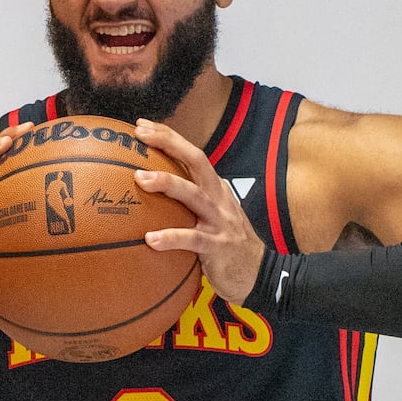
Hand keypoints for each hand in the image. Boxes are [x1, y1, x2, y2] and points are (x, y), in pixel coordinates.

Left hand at [131, 119, 267, 306]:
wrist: (261, 274)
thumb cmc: (227, 244)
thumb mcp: (211, 215)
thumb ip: (189, 201)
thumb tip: (151, 190)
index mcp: (215, 188)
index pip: (192, 154)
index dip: (169, 138)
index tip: (142, 126)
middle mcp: (218, 198)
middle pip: (196, 161)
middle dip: (170, 144)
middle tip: (141, 135)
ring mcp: (220, 220)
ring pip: (193, 195)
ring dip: (167, 183)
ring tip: (140, 179)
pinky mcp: (218, 246)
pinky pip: (193, 239)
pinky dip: (171, 237)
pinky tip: (150, 239)